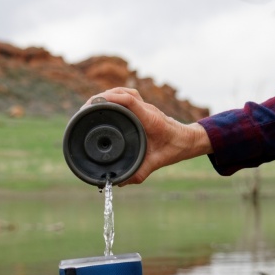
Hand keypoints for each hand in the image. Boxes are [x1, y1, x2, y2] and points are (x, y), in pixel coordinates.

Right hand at [84, 88, 211, 184]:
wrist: (188, 140)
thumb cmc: (175, 148)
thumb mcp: (157, 162)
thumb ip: (139, 173)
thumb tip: (120, 182)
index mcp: (150, 119)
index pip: (130, 101)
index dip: (112, 99)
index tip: (95, 105)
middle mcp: (147, 109)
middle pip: (123, 93)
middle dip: (102, 97)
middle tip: (86, 109)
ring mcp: (145, 107)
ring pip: (124, 92)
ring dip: (107, 95)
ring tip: (90, 106)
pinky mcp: (143, 108)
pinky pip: (126, 96)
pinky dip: (113, 97)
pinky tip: (103, 104)